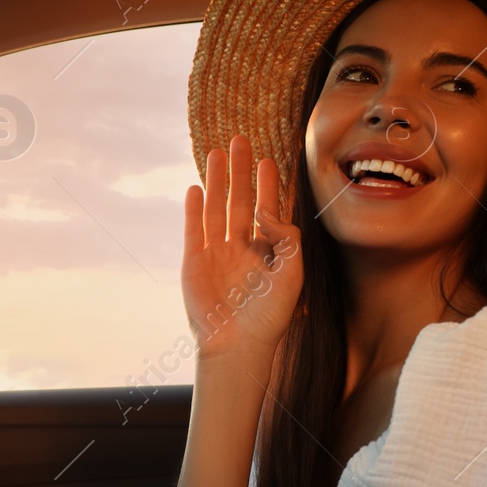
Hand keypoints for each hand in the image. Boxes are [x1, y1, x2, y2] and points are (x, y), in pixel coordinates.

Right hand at [182, 135, 302, 360]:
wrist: (237, 345)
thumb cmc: (269, 316)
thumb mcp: (293, 273)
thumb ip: (286, 237)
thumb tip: (264, 211)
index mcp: (266, 253)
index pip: (267, 210)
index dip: (267, 185)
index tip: (268, 160)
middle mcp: (241, 249)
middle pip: (239, 201)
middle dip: (240, 172)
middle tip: (240, 141)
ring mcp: (216, 254)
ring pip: (216, 209)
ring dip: (216, 181)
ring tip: (216, 153)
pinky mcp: (194, 263)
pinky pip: (193, 229)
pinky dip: (193, 208)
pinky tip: (195, 187)